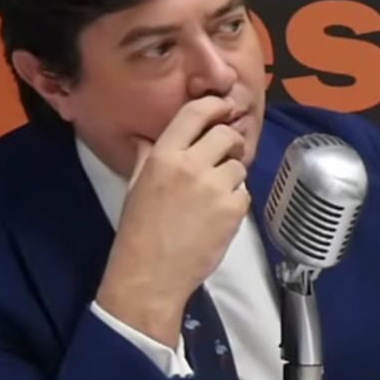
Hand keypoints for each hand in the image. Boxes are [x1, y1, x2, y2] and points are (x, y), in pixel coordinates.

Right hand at [95, 96, 251, 346]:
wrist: (151, 273)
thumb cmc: (138, 230)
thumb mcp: (135, 186)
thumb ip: (148, 158)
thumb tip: (149, 139)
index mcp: (163, 155)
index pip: (194, 114)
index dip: (215, 106)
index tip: (224, 107)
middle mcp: (191, 165)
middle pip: (227, 135)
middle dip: (230, 143)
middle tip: (226, 155)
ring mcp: (216, 187)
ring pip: (239, 166)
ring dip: (232, 176)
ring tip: (215, 195)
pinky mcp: (234, 210)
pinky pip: (244, 193)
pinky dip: (236, 201)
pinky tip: (218, 215)